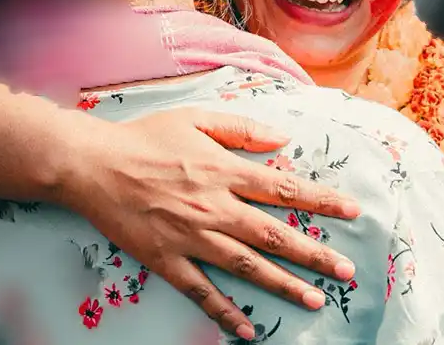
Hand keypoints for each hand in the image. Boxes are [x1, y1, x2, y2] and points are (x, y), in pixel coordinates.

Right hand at [59, 107, 360, 339]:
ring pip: (247, 267)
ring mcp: (191, 237)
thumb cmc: (145, 137)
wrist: (91, 165)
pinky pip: (201, 292)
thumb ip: (242, 129)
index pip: (285, 188)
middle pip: (275, 235)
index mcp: (225, 171)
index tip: (352, 211)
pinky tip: (248, 329)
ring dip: (283, 285)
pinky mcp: (166, 261)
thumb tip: (283, 139)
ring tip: (314, 300)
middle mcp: (215, 208)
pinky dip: (225, 312)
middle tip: (346, 271)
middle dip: (315, 254)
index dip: (322, 201)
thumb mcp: (197, 118)